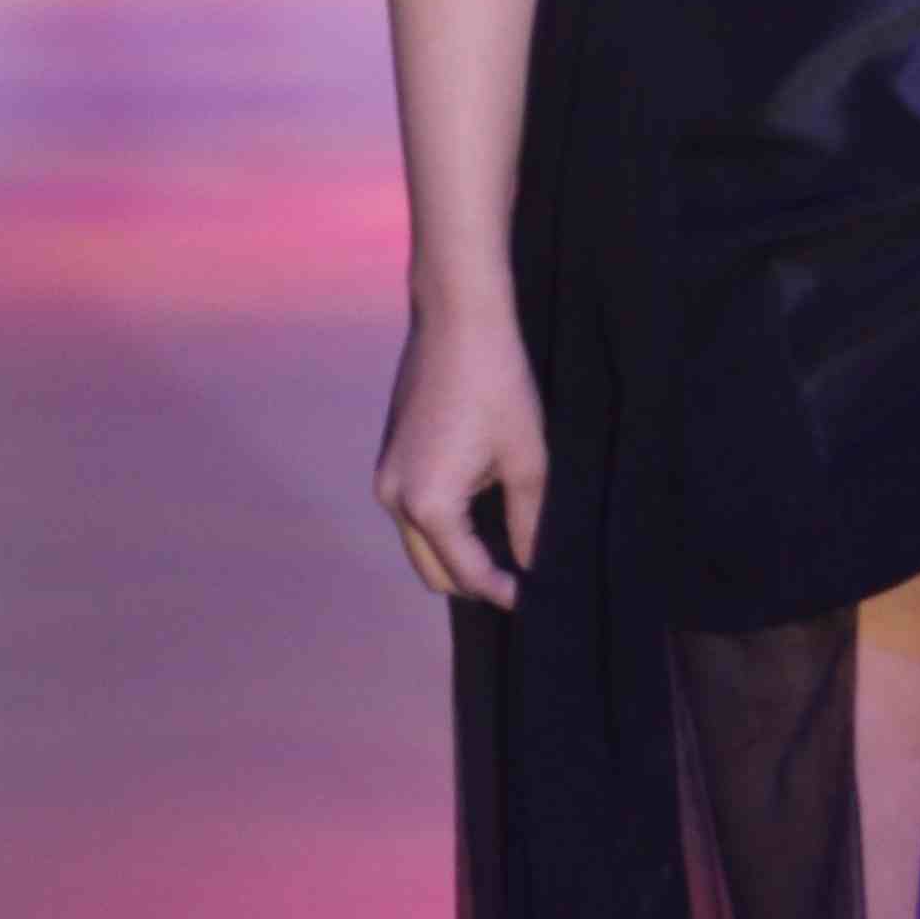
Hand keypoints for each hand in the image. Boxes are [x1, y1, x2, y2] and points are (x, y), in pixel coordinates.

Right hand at [374, 307, 547, 607]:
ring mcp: (386, 479)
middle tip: (519, 579)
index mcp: (428, 504)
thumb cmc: (497, 385)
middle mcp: (395, 499)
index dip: (502, 592)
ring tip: (505, 549)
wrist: (457, 320)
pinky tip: (482, 514)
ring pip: (421, 545)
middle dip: (473, 582)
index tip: (532, 598)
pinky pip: (414, 516)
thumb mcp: (527, 460)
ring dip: (457, 556)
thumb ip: (528, 522)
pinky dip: (443, 529)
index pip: (466, 574)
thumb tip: (533, 564)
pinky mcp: (389, 460)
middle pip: (433, 572)